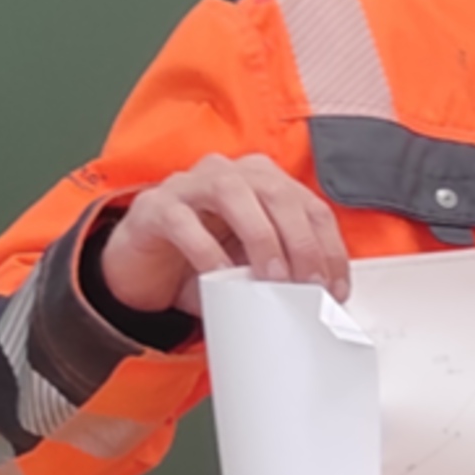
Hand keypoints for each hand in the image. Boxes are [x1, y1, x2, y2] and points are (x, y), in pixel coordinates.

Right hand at [99, 154, 352, 317]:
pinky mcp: (156, 206)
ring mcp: (190, 184)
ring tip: (273, 277)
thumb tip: (321, 301)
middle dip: (301, 241)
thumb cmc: (202, 262)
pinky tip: (220, 277)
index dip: (328, 247)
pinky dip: (206, 250)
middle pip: (277, 193)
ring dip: (261, 237)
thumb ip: (282, 269)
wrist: (140, 270)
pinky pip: (184, 222)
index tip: (335, 288)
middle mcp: (229, 173)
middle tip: (309, 284)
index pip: (309, 206)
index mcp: (262, 181)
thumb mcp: (251, 266)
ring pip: (234, 194)